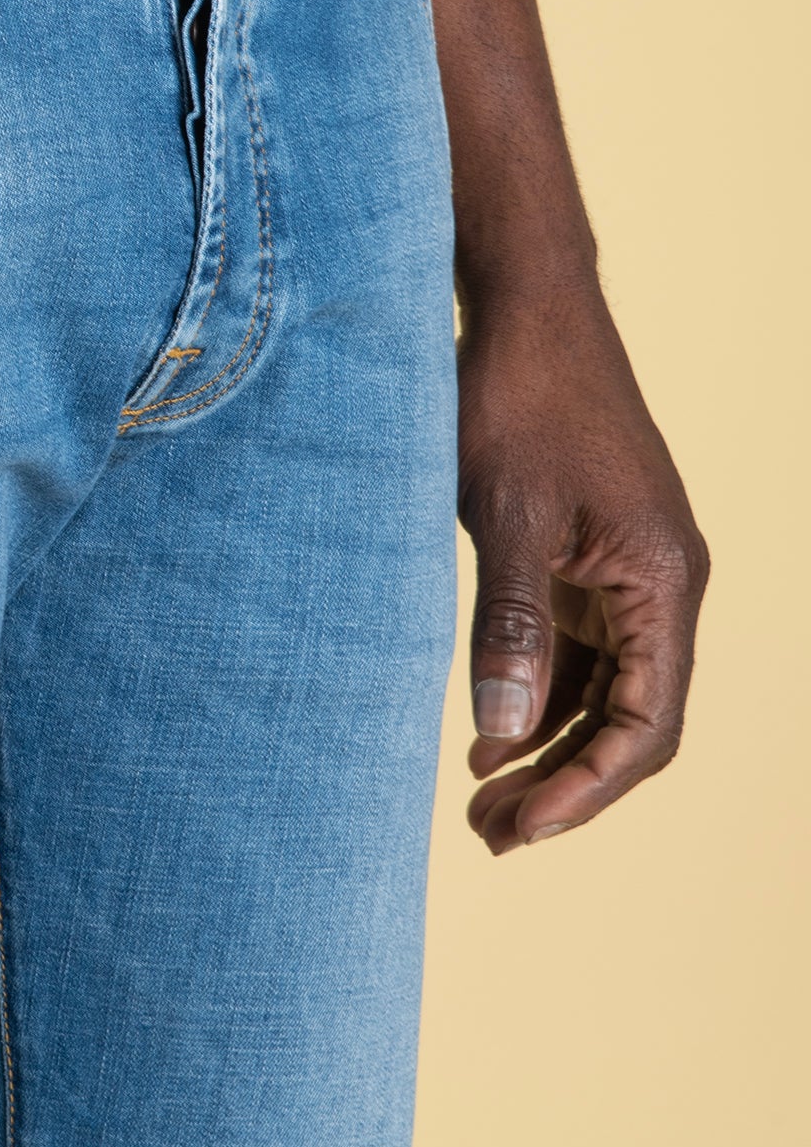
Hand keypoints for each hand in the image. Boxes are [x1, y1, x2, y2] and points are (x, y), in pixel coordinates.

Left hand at [458, 292, 707, 853]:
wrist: (525, 311)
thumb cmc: (518, 401)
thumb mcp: (507, 519)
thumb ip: (508, 628)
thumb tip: (501, 732)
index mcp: (664, 582)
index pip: (646, 722)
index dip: (586, 786)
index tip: (522, 828)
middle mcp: (663, 586)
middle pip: (632, 721)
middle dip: (566, 783)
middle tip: (489, 835)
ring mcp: (628, 573)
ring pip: (603, 692)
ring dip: (548, 747)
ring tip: (481, 804)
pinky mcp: (591, 558)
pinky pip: (578, 652)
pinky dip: (538, 696)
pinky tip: (485, 734)